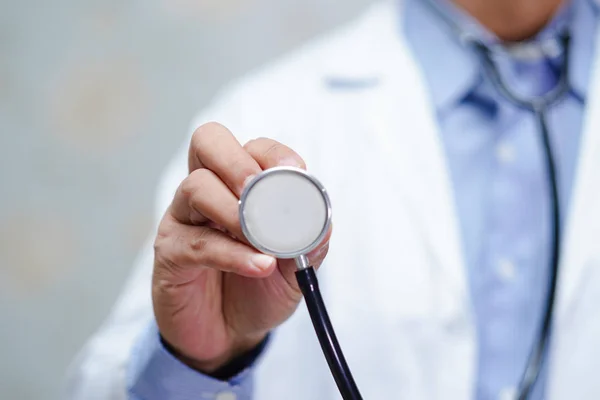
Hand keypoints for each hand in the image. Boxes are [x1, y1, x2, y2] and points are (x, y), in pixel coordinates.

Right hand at [152, 122, 331, 372]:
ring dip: (233, 210)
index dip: (274, 154)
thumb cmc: (259, 290)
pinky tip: (258, 265)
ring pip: (196, 187)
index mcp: (239, 185)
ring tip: (259, 239)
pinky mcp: (170, 252)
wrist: (230, 334)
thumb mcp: (294, 269)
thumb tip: (323, 224)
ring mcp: (183, 218)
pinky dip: (232, 253)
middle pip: (208, 142)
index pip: (252, 148)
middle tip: (257, 189)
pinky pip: (196, 242)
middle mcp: (208, 191)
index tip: (295, 173)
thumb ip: (308, 244)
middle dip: (236, 161)